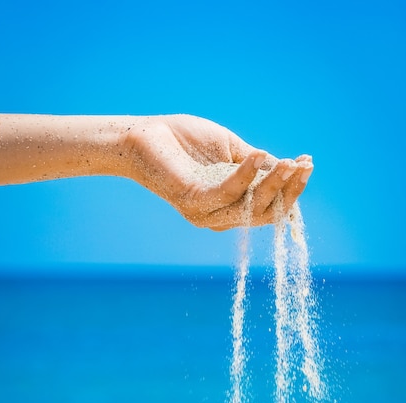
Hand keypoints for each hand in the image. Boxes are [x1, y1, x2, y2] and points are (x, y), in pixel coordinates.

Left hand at [121, 115, 312, 229]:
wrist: (145, 136)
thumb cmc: (185, 142)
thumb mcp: (229, 151)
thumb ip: (254, 163)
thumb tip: (286, 167)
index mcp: (230, 205)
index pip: (268, 207)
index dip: (290, 190)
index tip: (308, 165)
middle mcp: (220, 216)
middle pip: (264, 212)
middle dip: (289, 190)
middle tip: (305, 166)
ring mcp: (206, 212)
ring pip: (250, 206)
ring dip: (273, 185)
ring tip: (289, 163)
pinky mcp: (193, 201)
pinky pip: (227, 192)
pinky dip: (246, 175)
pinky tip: (260, 156)